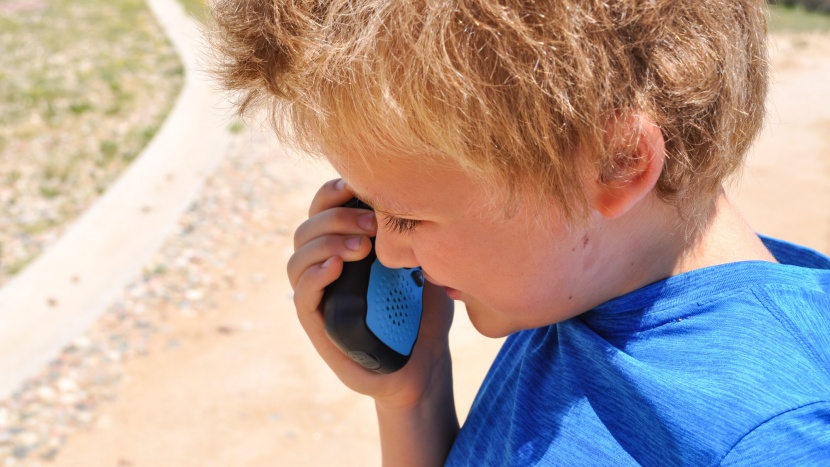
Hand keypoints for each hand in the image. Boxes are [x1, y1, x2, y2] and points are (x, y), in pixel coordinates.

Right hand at [287, 178, 454, 408]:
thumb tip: (410, 191)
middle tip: (373, 223)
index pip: (322, 208)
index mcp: (344, 246)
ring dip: (325, 243)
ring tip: (362, 246)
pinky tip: (337, 267)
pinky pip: (303, 297)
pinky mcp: (320, 327)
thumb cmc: (424, 310)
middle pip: (307, 228)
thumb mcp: (422, 261)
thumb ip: (408, 230)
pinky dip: (314, 276)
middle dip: (337, 217)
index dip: (332, 192)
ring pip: (297, 259)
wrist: (427, 363)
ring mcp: (321, 297)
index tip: (358, 185)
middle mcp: (326, 267)